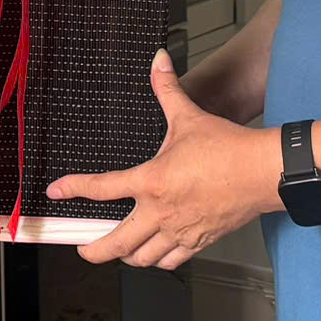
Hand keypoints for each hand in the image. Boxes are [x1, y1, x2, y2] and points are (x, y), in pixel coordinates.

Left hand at [48, 53, 281, 270]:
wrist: (263, 173)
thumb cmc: (228, 147)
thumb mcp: (189, 116)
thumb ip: (167, 90)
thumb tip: (158, 60)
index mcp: (151, 182)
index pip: (102, 188)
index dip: (74, 188)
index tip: (57, 191)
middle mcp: (161, 213)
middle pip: (116, 244)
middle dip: (94, 251)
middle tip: (82, 249)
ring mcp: (180, 231)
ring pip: (143, 258)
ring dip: (127, 257)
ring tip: (120, 250)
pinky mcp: (199, 241)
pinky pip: (171, 261)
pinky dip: (159, 260)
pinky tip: (156, 254)